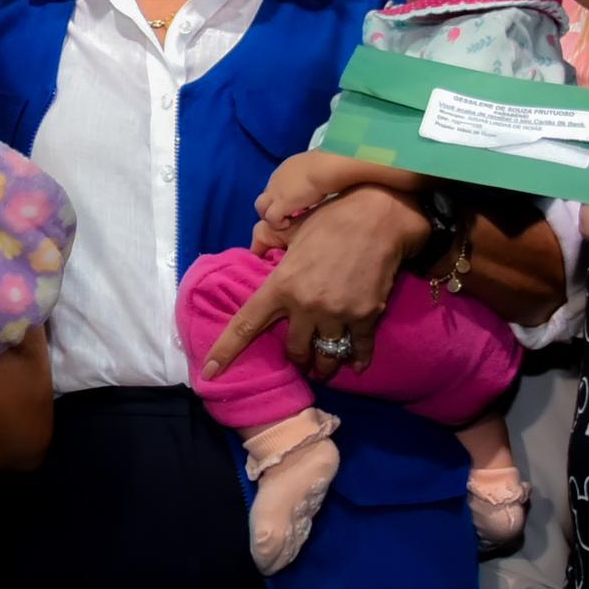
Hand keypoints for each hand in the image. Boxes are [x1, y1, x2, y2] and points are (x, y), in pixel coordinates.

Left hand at [200, 187, 427, 380]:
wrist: (378, 216)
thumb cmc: (332, 218)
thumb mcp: (292, 229)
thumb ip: (268, 240)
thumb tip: (253, 249)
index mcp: (281, 285)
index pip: (246, 325)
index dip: (225, 351)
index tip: (209, 373)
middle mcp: (306, 305)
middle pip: (294, 350)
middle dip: (295, 360)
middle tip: (298, 362)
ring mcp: (337, 313)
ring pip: (326, 356)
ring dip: (323, 367)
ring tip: (323, 370)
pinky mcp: (366, 316)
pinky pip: (359, 349)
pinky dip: (356, 360)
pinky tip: (354, 366)